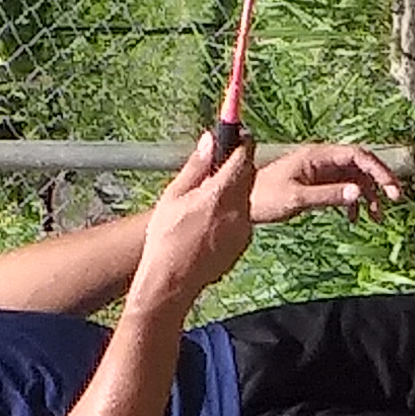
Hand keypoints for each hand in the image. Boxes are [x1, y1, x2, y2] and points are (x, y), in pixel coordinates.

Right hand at [138, 137, 260, 299]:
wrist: (172, 282)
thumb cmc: (166, 238)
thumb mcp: (173, 196)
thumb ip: (196, 166)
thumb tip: (210, 140)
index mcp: (220, 193)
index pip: (244, 156)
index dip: (242, 141)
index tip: (236, 134)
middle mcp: (238, 209)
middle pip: (248, 175)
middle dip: (238, 165)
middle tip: (219, 163)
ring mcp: (244, 228)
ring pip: (245, 197)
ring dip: (233, 190)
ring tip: (207, 199)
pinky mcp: (243, 243)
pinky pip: (242, 218)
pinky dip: (232, 212)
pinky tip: (210, 222)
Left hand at [248, 143, 405, 221]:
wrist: (242, 201)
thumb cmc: (265, 197)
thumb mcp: (298, 198)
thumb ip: (329, 195)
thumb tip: (360, 194)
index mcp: (318, 155)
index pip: (358, 156)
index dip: (379, 170)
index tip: (392, 190)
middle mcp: (322, 159)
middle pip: (361, 164)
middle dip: (379, 181)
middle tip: (395, 201)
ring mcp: (320, 171)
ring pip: (354, 178)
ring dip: (368, 195)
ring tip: (376, 218)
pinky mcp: (317, 183)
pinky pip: (343, 188)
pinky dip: (352, 202)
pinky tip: (353, 219)